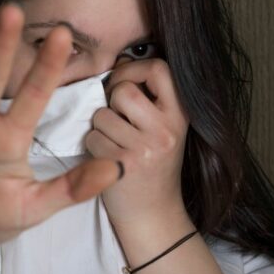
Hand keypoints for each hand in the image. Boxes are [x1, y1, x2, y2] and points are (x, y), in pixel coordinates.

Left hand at [86, 56, 190, 228]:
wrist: (153, 213)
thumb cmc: (151, 162)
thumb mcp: (164, 126)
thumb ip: (149, 96)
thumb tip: (119, 60)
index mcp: (181, 115)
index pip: (159, 68)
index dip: (133, 69)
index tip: (123, 82)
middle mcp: (167, 131)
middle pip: (123, 91)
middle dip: (112, 101)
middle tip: (118, 117)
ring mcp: (146, 149)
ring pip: (102, 114)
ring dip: (101, 126)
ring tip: (115, 142)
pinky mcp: (122, 166)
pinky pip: (92, 137)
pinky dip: (93, 145)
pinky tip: (108, 157)